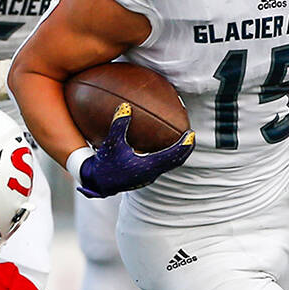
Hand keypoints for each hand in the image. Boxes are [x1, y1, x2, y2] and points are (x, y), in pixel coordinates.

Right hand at [77, 103, 193, 197]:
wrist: (96, 184)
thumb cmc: (104, 164)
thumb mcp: (111, 143)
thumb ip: (119, 125)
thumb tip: (125, 106)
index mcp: (148, 166)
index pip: (173, 155)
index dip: (184, 145)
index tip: (191, 134)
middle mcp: (151, 173)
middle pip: (176, 162)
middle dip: (185, 150)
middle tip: (191, 137)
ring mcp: (148, 177)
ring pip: (168, 165)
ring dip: (176, 154)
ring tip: (180, 142)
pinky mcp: (143, 177)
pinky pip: (160, 165)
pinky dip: (166, 157)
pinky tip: (161, 149)